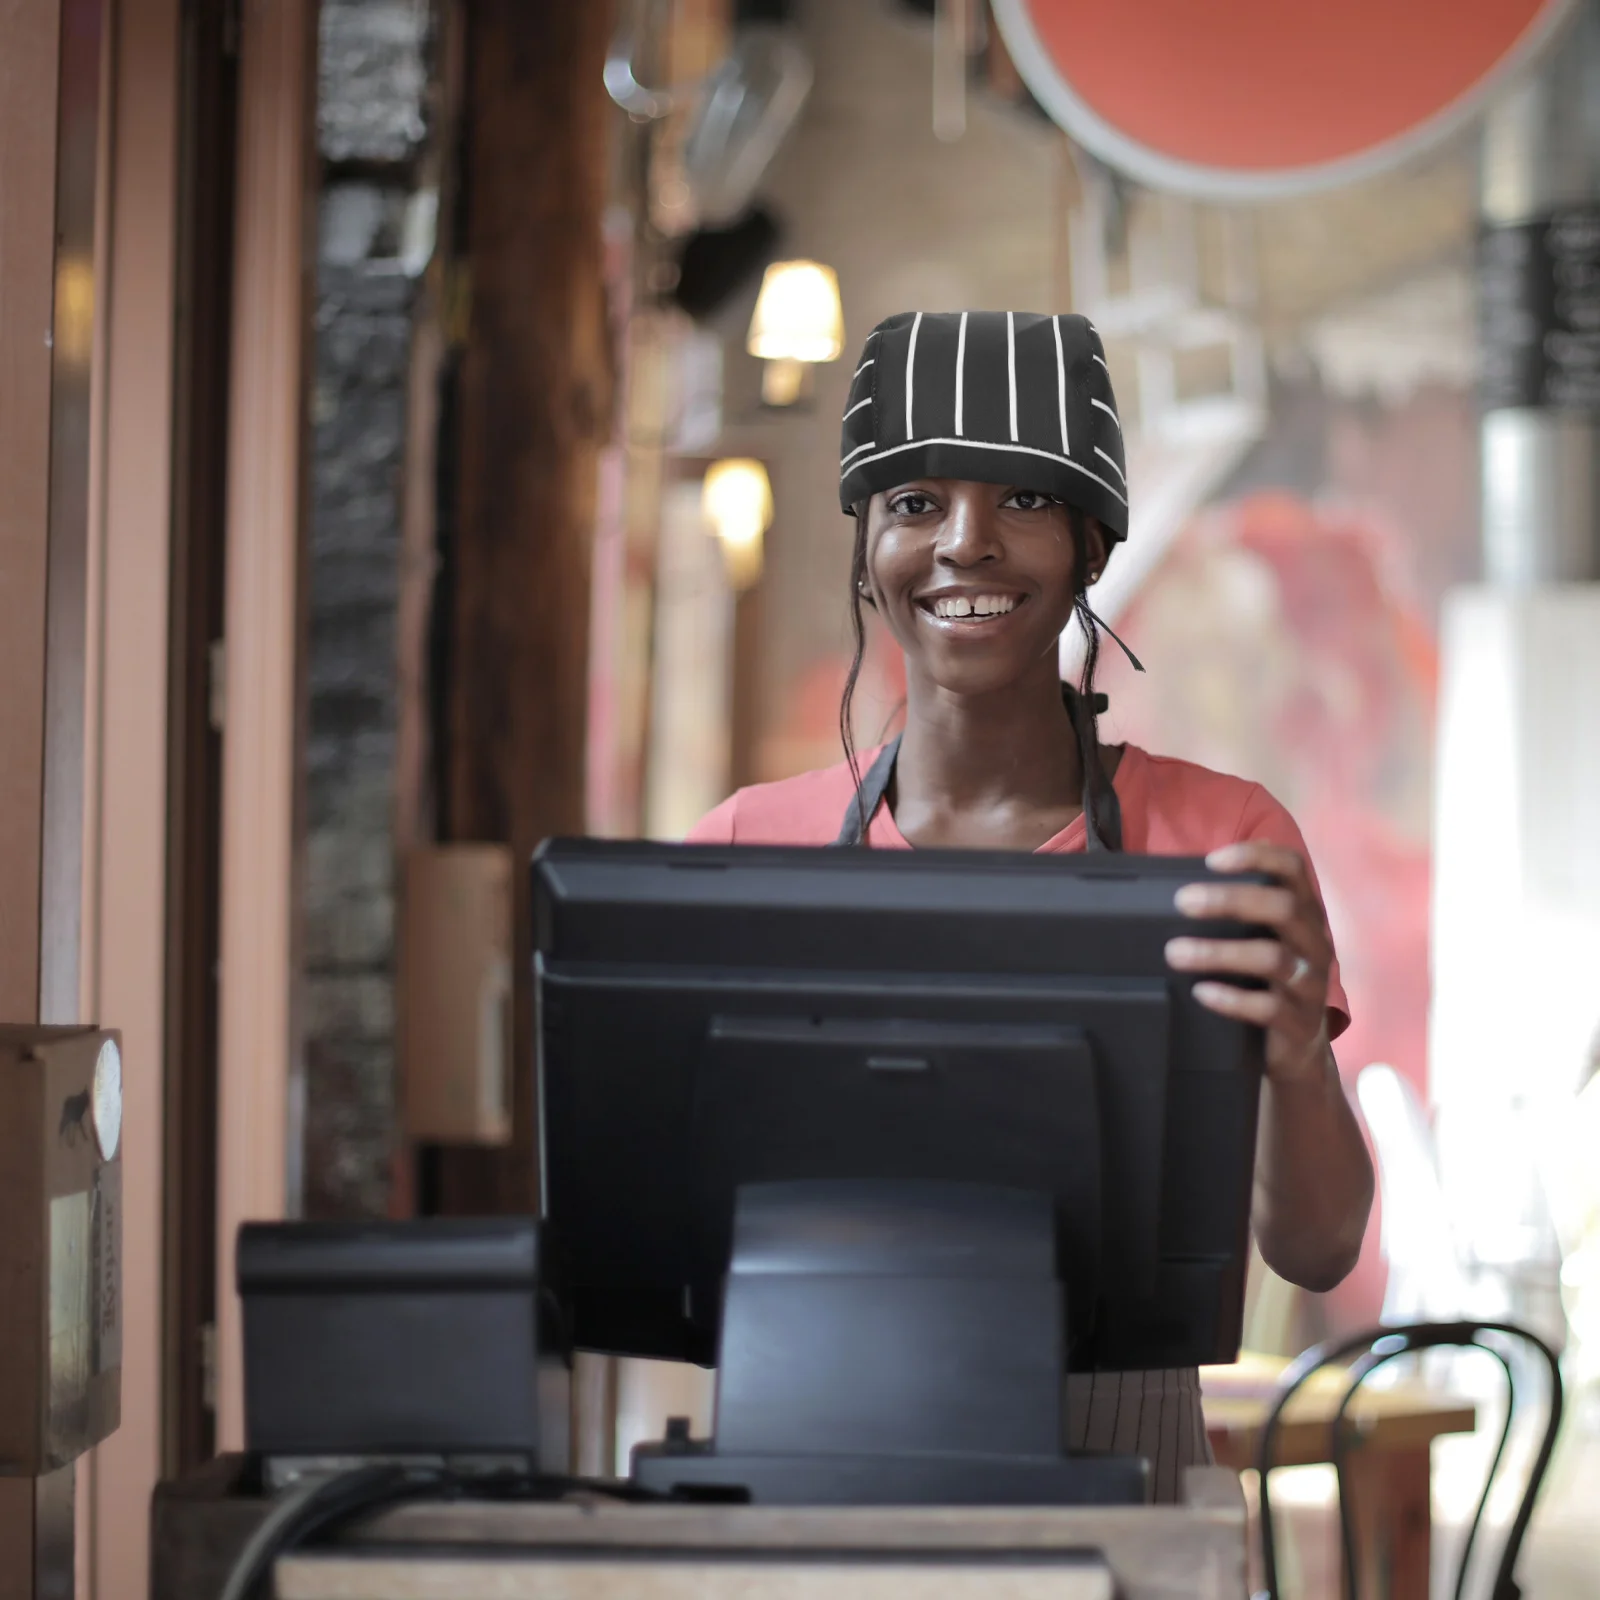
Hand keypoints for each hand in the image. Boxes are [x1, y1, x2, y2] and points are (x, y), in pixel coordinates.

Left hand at [1164, 840, 1334, 1086]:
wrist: (1296, 1048)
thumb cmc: (1265, 979)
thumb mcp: (1259, 939)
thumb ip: (1235, 912)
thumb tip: (1170, 885)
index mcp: (1304, 912)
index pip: (1292, 868)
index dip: (1257, 856)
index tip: (1212, 860)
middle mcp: (1314, 942)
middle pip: (1282, 907)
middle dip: (1230, 899)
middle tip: (1182, 902)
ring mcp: (1310, 984)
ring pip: (1271, 958)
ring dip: (1218, 952)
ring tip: (1174, 952)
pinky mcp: (1300, 1023)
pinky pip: (1268, 1008)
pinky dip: (1231, 999)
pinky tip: (1200, 993)